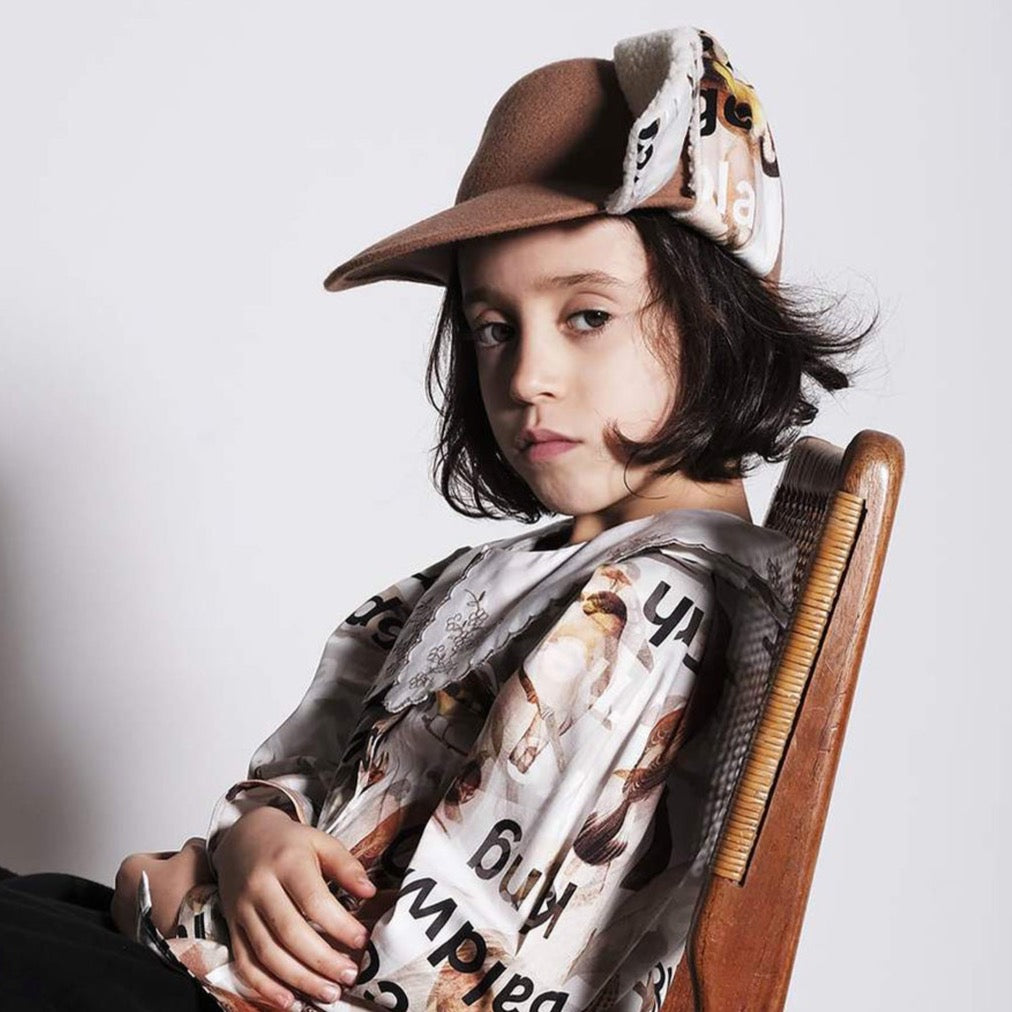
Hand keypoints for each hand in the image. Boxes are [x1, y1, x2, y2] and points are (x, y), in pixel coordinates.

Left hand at [111, 836, 213, 937]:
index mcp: (128, 869)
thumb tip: (191, 851)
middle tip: (191, 886)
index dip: (180, 860)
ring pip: (153, 903)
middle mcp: (118, 896)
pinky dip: (165, 921)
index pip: (159, 857)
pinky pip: (152, 923)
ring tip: (189, 906)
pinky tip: (183, 920)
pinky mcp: (133, 941)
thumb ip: (191, 845)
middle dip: (171, 882)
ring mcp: (124, 922)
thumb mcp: (197, 852)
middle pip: (153, 880)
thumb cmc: (186, 896)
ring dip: (168, 902)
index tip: (190, 867)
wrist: (190, 938)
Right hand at [214, 805, 375, 1009]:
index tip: (362, 941)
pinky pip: (244, 963)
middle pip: (290, 932)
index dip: (339, 925)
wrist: (242, 837)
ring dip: (299, 979)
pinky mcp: (232, 927)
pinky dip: (264, 987)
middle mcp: (261, 887)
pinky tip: (289, 1001)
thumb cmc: (289, 843)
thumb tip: (370, 893)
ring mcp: (242, 910)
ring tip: (329, 993)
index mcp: (287, 862)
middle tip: (349, 976)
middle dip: (322, 960)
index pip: (313, 900)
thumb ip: (345, 865)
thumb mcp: (320, 841)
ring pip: (268, 953)